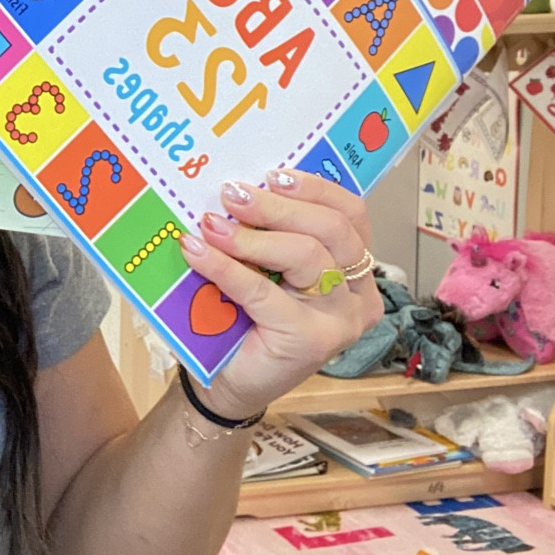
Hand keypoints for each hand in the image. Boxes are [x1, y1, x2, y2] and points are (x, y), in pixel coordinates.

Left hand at [179, 169, 383, 418]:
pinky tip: (196, 251)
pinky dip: (224, 266)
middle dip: (279, 207)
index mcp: (356, 270)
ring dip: (253, 236)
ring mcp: (338, 321)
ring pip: (306, 255)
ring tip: (211, 223)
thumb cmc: (247, 318)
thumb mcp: (267, 268)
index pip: (351, 214)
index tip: (271, 174)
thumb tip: (239, 185)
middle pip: (332, 230)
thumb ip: (271, 234)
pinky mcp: (308, 341)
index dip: (314, 188)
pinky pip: (263, 291)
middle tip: (232, 194)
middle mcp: (358, 296)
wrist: (227, 381)